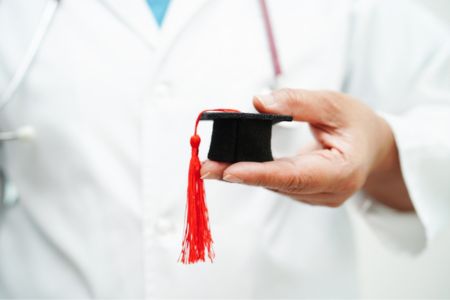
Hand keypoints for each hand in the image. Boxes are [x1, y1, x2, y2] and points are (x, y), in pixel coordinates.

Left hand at [201, 89, 412, 209]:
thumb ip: (297, 102)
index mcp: (342, 172)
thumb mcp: (333, 103)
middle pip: (278, 184)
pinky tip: (233, 166)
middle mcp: (328, 192)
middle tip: (204, 167)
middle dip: (239, 175)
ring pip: (274, 187)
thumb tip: (258, 103)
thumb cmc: (357, 124)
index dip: (260, 174)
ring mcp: (317, 198)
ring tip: (211, 164)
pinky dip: (254, 174)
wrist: (373, 147)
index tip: (228, 171)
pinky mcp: (306, 195)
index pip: (295, 176)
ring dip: (242, 175)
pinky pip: (277, 184)